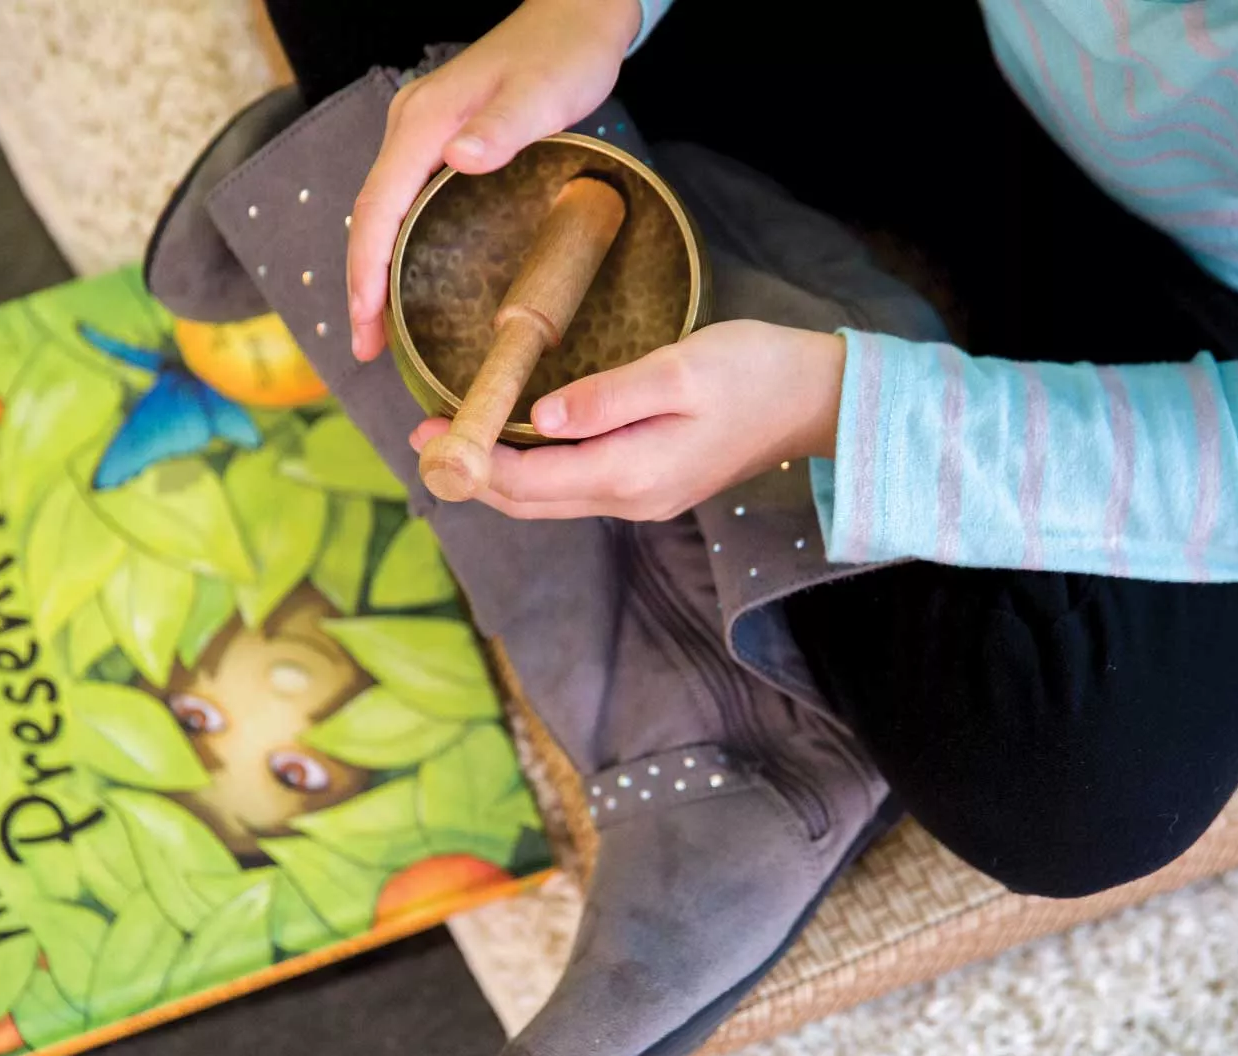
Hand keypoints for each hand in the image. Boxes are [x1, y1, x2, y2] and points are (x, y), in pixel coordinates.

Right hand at [346, 0, 641, 360]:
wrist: (575, 16)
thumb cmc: (565, 54)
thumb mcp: (542, 92)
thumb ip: (503, 127)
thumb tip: (458, 158)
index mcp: (424, 122)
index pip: (378, 207)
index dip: (366, 272)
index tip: (367, 323)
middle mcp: (410, 128)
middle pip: (370, 218)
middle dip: (363, 287)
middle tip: (368, 349)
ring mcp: (421, 135)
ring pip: (383, 213)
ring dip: (376, 272)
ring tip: (380, 331)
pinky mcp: (438, 143)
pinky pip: (404, 203)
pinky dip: (397, 247)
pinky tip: (408, 281)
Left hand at [408, 321, 846, 519]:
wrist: (816, 398)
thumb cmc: (752, 372)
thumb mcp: (678, 370)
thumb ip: (607, 397)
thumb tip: (540, 418)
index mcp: (629, 474)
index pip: (527, 482)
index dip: (471, 461)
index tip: (428, 432)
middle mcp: (629, 498)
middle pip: (529, 501)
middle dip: (471, 472)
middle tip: (422, 435)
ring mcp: (641, 496)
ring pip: (549, 498)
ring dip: (499, 472)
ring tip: (454, 436)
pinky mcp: (651, 481)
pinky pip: (574, 485)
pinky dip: (534, 466)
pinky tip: (517, 437)